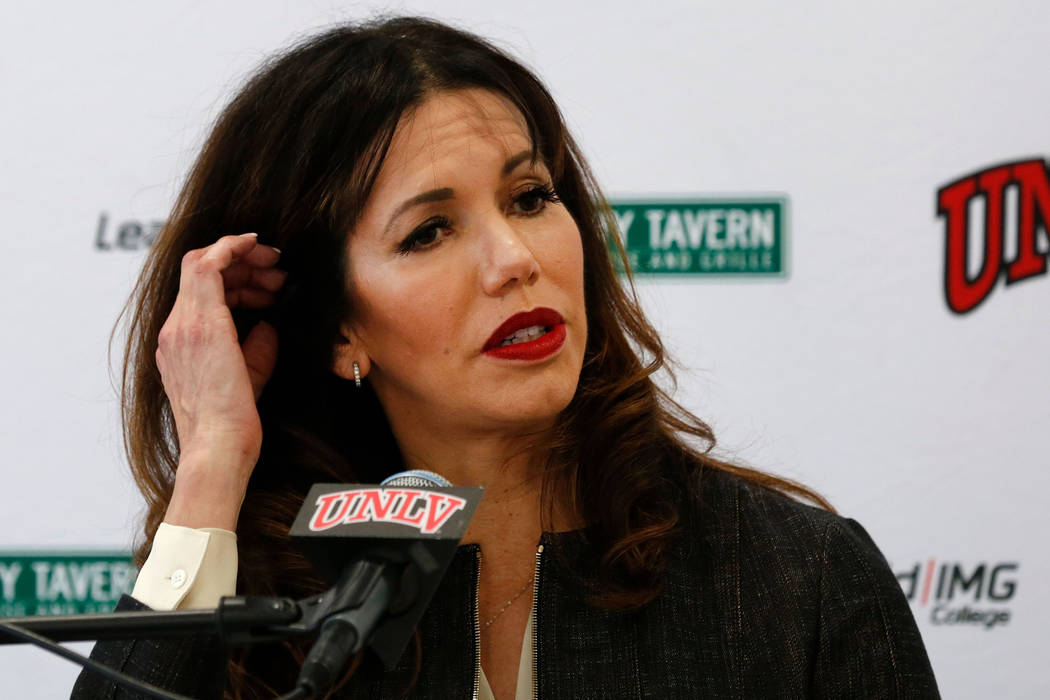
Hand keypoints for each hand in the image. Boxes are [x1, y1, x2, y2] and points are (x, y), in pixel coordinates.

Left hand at [156, 233, 284, 528]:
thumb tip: (265, 325)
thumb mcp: (258, 368)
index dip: (233, 246)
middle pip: (202, 270)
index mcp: (197, 325)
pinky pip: (195, 314)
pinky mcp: (174, 357)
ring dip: (235, 284)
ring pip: (199, 290)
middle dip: (242, 264)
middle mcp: (178, 329)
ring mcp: (172, 342)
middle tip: (276, 272)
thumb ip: (262, 337)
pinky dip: (222, 304)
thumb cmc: (235, 419)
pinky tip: (250, 316)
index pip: (205, 263)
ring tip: (270, 294)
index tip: (260, 246)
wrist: (213, 452)